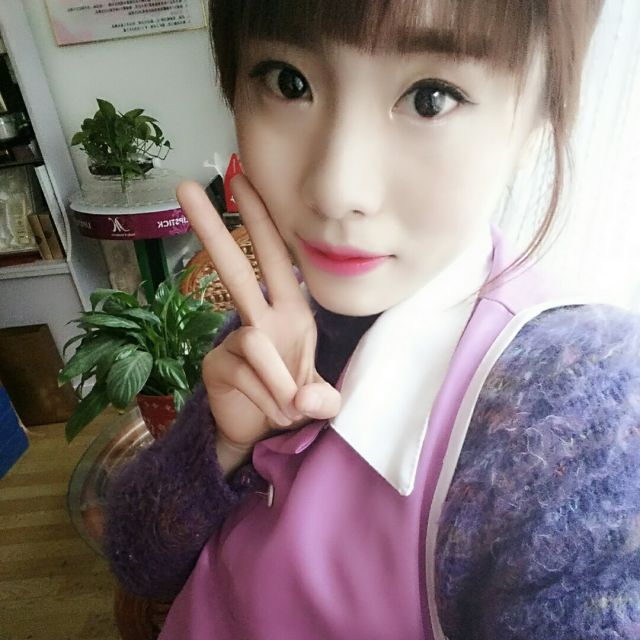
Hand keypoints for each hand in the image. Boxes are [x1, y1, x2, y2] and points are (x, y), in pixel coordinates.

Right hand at [176, 176, 340, 469]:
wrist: (261, 435)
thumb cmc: (296, 402)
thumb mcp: (320, 399)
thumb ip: (322, 398)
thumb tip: (303, 399)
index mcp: (291, 311)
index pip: (278, 259)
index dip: (262, 221)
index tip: (242, 181)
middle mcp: (261, 318)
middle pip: (235, 267)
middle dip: (213, 229)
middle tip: (184, 188)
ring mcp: (235, 340)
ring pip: (253, 340)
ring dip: (278, 382)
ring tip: (290, 410)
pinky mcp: (215, 364)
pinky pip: (244, 372)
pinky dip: (266, 398)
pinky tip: (274, 414)